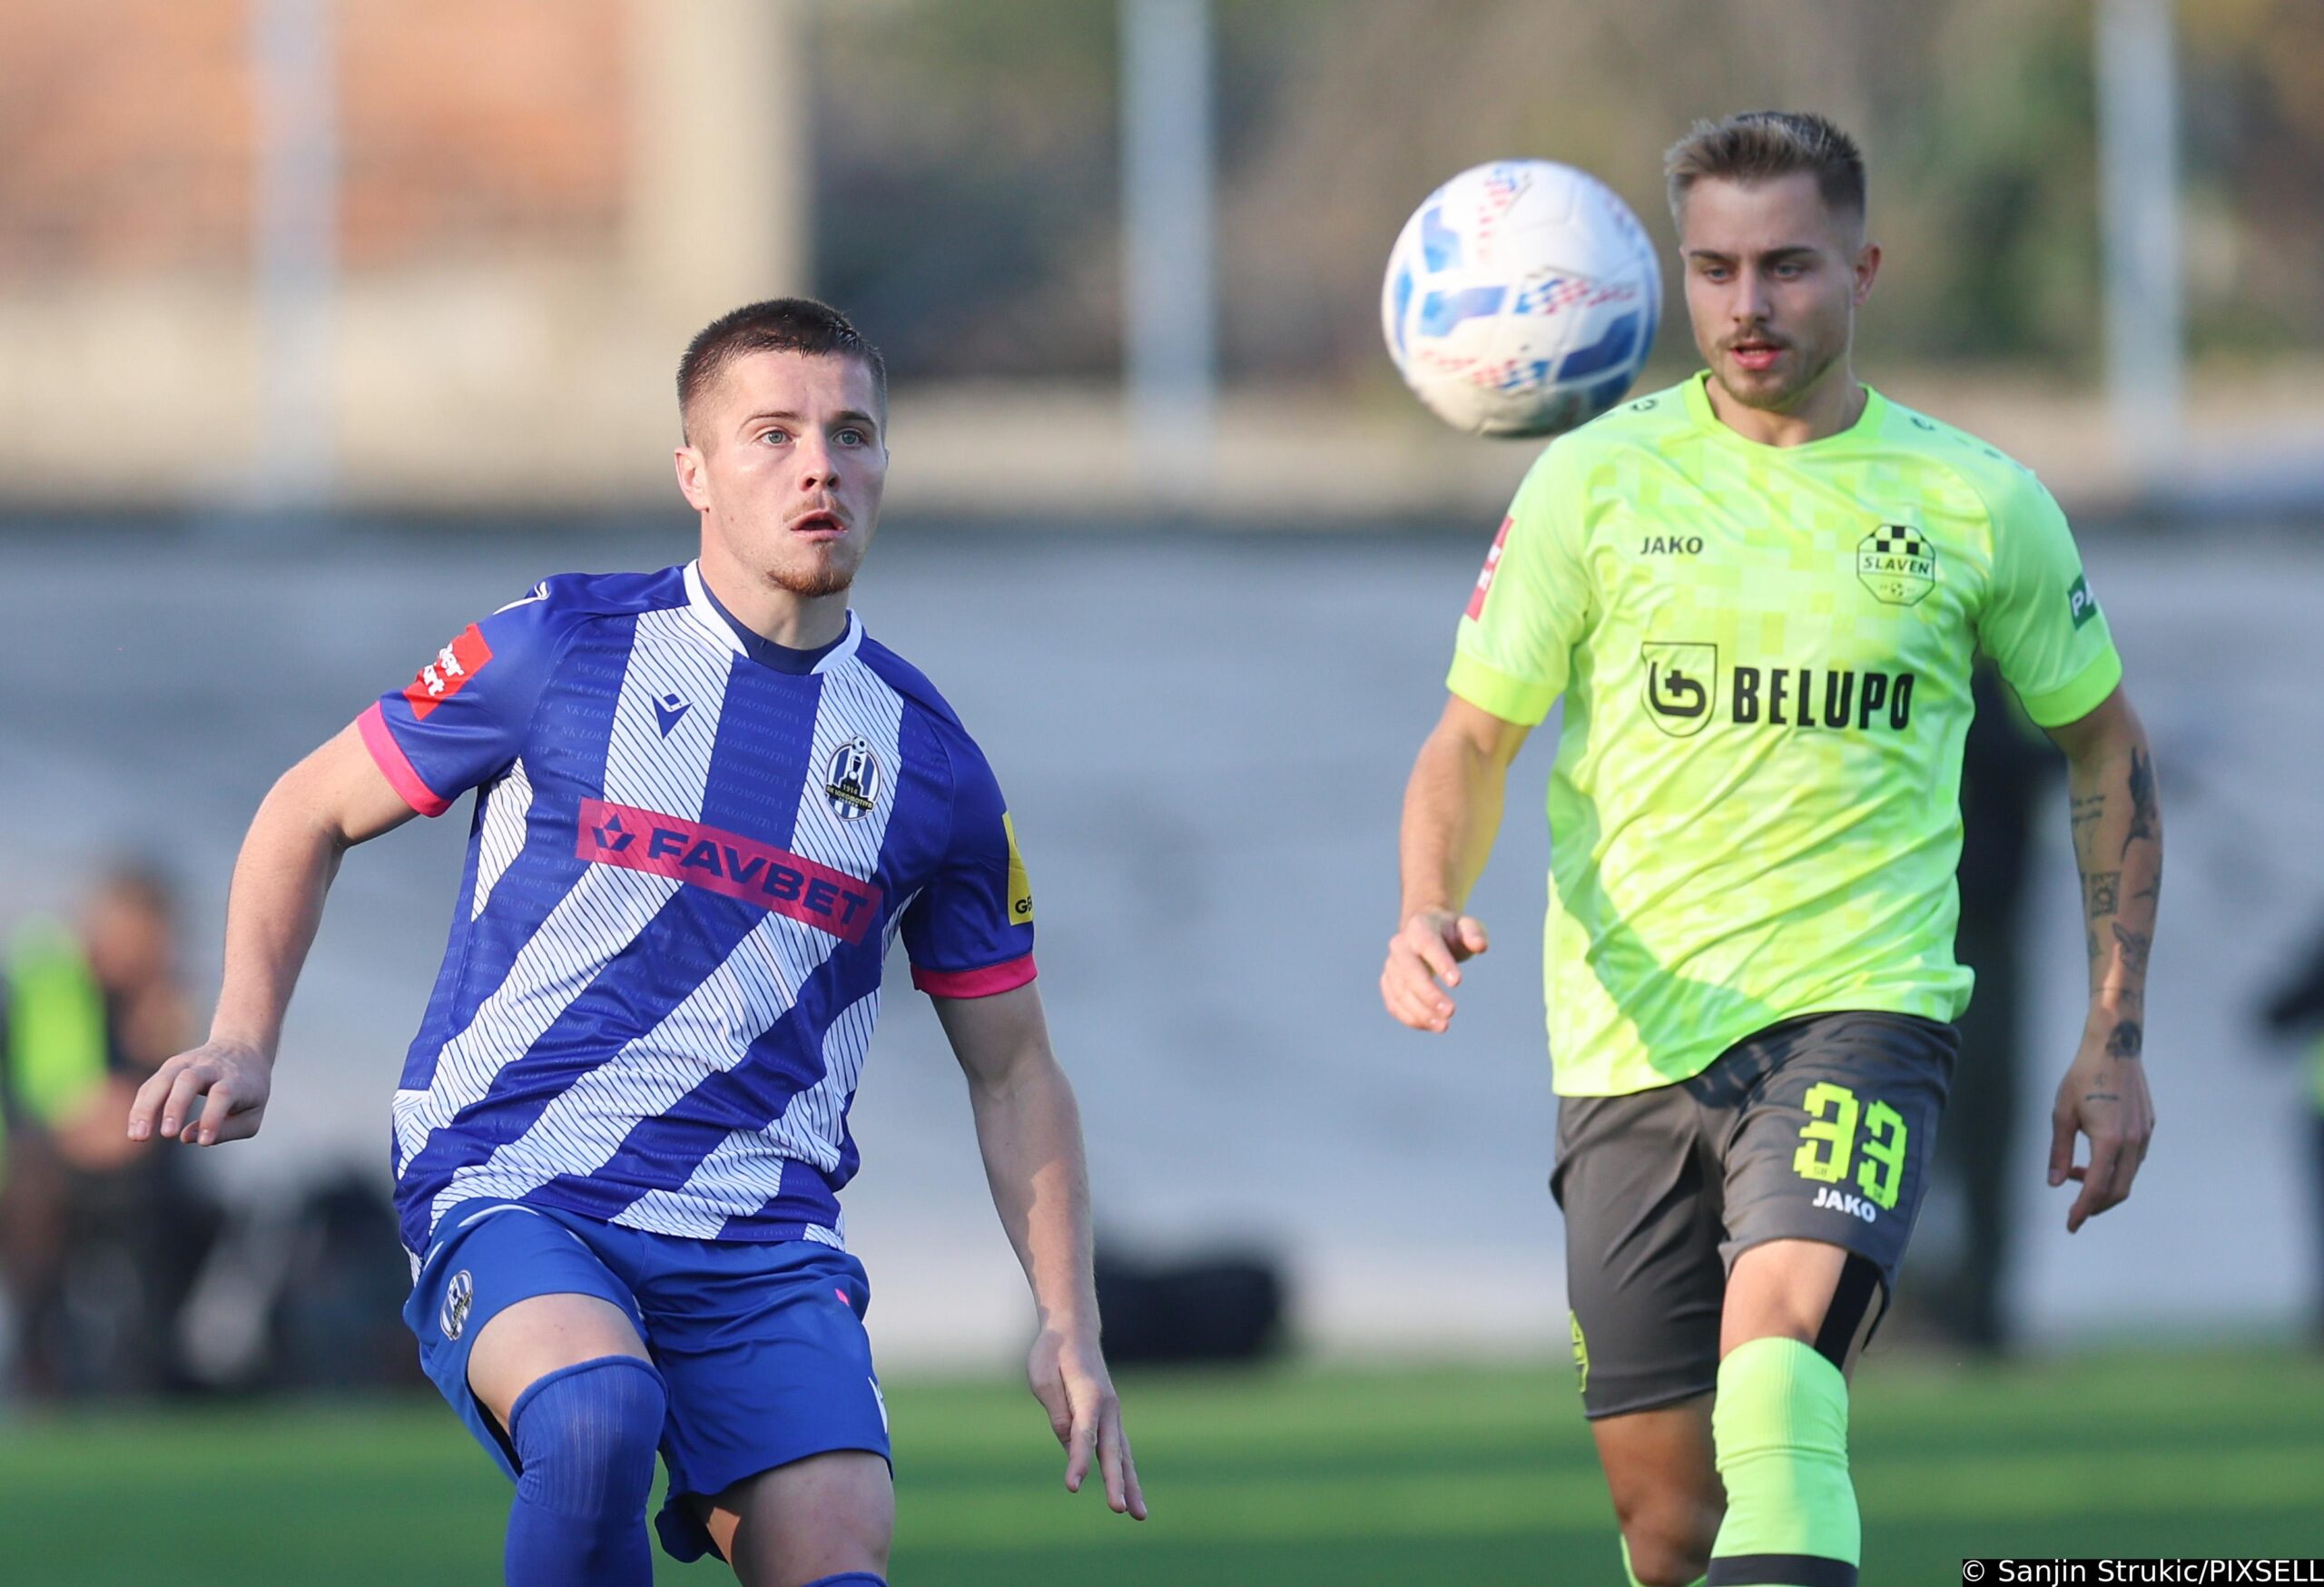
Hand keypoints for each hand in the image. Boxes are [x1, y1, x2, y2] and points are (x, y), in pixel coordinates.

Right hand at [127, 1039, 273, 1146]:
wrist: (243, 1048)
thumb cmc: (248, 1090)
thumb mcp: (252, 1113)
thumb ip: (227, 1130)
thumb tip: (187, 1138)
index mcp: (236, 1079)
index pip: (223, 1094)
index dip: (213, 1117)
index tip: (205, 1141)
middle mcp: (210, 1067)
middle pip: (189, 1080)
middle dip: (176, 1107)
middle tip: (168, 1134)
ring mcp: (187, 1064)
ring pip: (163, 1080)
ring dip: (148, 1108)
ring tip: (138, 1137)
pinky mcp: (170, 1067)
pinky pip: (150, 1086)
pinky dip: (140, 1108)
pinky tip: (135, 1131)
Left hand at [1027, 1324, 1145, 1519]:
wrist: (1074, 1330)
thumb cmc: (1052, 1354)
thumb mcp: (1042, 1378)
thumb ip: (1057, 1412)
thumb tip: (1070, 1444)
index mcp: (1089, 1395)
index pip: (1083, 1435)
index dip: (1078, 1461)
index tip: (1072, 1487)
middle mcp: (1107, 1407)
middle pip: (1112, 1451)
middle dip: (1116, 1482)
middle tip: (1119, 1510)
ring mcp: (1113, 1414)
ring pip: (1123, 1455)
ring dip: (1131, 1485)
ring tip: (1139, 1516)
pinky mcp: (1110, 1420)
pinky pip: (1120, 1450)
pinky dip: (1126, 1473)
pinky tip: (1130, 1496)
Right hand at [1380, 908, 1488, 1031]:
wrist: (1424, 933)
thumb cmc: (1450, 933)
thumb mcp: (1466, 926)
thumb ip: (1474, 934)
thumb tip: (1480, 945)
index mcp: (1419, 927)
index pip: (1427, 944)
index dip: (1440, 962)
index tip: (1458, 982)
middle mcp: (1400, 945)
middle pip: (1409, 971)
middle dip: (1428, 993)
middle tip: (1451, 1011)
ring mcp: (1391, 965)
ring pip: (1400, 991)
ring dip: (1420, 1011)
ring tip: (1443, 1025)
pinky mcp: (1388, 982)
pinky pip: (1394, 1003)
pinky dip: (1410, 1018)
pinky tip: (1431, 1025)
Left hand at [2047, 1016, 2154, 1232]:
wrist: (2115, 1048)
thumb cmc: (2083, 1077)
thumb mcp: (2061, 1114)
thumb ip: (2059, 1151)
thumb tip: (2054, 1182)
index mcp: (2109, 1141)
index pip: (2095, 1188)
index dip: (2083, 1210)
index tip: (2071, 1224)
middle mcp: (2132, 1142)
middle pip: (2118, 1190)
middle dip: (2096, 1205)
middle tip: (2074, 1209)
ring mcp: (2144, 1135)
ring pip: (2128, 1176)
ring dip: (2104, 1184)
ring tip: (2075, 1173)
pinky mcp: (2148, 1127)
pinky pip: (2134, 1160)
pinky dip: (2115, 1169)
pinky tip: (2094, 1157)